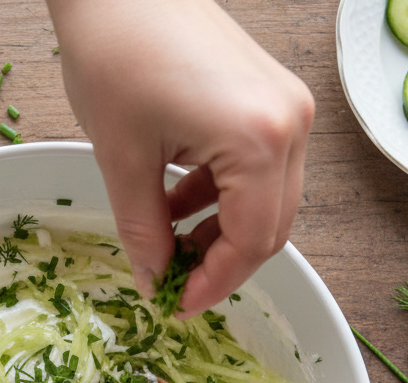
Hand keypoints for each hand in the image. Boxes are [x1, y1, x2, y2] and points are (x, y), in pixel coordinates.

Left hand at [46, 0, 313, 315]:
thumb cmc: (116, 50)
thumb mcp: (121, 158)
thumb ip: (143, 231)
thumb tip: (155, 280)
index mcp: (259, 138)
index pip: (251, 242)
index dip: (214, 285)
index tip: (177, 307)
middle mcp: (291, 123)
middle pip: (272, 227)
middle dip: (223, 263)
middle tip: (175, 285)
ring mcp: (289, 106)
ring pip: (271, 200)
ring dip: (223, 230)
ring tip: (168, 242)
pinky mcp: (274, 96)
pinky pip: (263, 167)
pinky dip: (226, 194)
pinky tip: (178, 200)